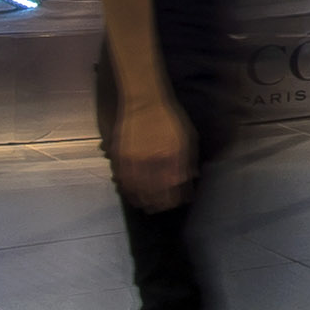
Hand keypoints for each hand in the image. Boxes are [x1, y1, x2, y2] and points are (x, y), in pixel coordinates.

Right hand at [109, 92, 195, 209]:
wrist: (143, 102)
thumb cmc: (169, 118)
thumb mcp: (186, 136)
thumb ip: (188, 159)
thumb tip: (191, 179)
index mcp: (171, 157)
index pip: (174, 188)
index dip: (176, 198)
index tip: (179, 202)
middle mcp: (152, 162)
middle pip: (155, 194)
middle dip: (160, 204)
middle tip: (162, 207)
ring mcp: (133, 161)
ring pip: (137, 192)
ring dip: (143, 201)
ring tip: (148, 205)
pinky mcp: (119, 159)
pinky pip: (123, 182)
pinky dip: (128, 192)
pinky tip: (133, 195)